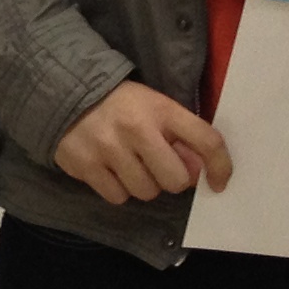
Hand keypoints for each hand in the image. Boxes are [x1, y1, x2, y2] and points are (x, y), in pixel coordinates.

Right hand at [54, 80, 231, 205]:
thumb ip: (179, 135)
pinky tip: (110, 170)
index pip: (206, 141)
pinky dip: (118, 189)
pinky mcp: (85, 165)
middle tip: (159, 168)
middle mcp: (136, 129)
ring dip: (143, 184)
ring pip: (146, 192)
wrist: (67, 91)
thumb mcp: (155, 106)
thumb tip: (197, 172)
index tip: (218, 183)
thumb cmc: (122, 104)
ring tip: (130, 165)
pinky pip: (117, 197)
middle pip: (175, 180)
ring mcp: (108, 148)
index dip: (221, 167)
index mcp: (161, 110)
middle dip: (172, 179)